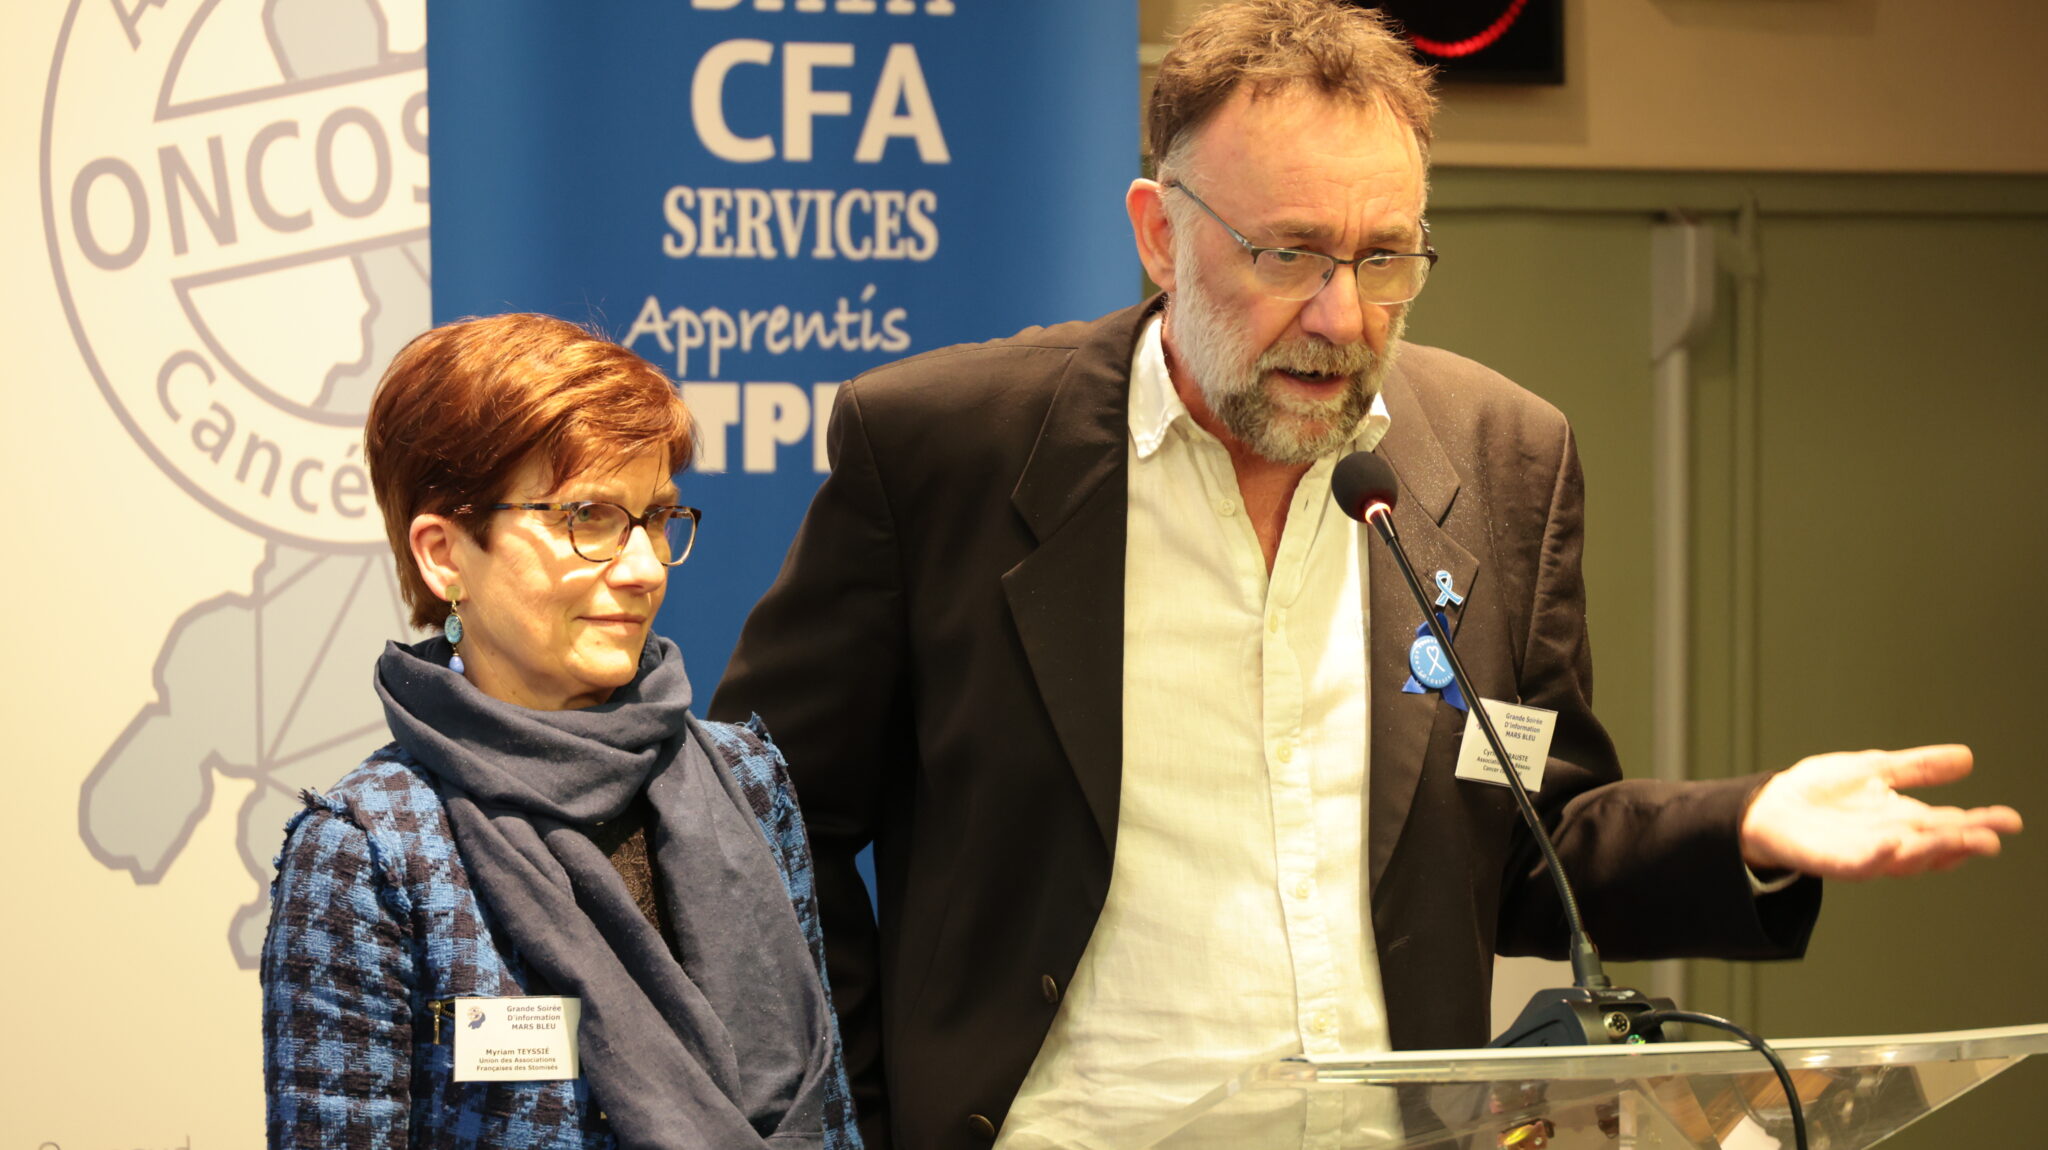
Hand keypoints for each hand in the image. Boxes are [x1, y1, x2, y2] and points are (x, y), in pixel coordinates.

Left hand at [1740, 744, 2021, 880]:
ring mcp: (1865, 854)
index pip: (1950, 823)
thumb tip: (1967, 757)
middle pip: (1935, 844)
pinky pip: (1860, 865)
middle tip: (1992, 838)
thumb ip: (1917, 767)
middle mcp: (1892, 840)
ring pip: (1907, 859)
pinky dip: (1877, 857)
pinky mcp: (1835, 862)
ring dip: (1932, 851)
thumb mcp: (1874, 769)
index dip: (1980, 823)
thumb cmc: (1821, 791)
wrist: (1770, 805)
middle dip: (1964, 842)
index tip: (2009, 819)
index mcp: (1904, 818)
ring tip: (1959, 841)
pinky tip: (1891, 846)